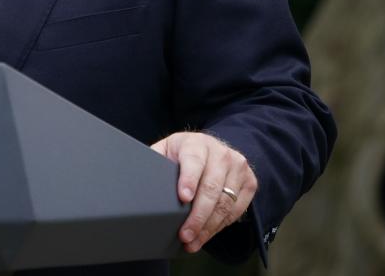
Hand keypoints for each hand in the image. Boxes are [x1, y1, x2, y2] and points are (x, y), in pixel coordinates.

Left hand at [150, 131, 256, 253]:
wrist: (213, 148)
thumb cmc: (183, 153)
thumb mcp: (166, 150)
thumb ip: (155, 161)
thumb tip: (135, 179)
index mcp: (196, 143)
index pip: (193, 161)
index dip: (188, 180)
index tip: (182, 198)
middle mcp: (220, 153)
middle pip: (211, 188)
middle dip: (197, 215)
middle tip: (184, 234)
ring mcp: (238, 167)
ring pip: (225, 203)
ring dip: (208, 227)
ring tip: (193, 241)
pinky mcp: (249, 182)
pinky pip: (237, 210)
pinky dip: (220, 226)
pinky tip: (206, 234)